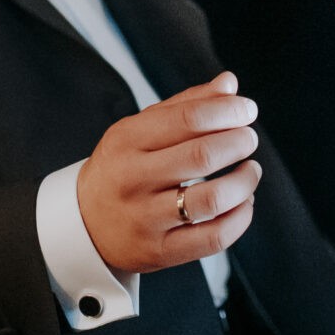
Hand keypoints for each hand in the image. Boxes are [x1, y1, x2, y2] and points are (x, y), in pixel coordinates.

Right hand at [76, 73, 261, 273]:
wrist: (84, 223)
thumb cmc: (122, 168)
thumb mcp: (140, 129)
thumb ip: (185, 105)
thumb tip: (229, 83)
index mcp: (126, 140)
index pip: (187, 118)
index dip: (227, 111)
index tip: (247, 110)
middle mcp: (132, 179)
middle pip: (201, 156)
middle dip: (238, 142)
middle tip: (249, 138)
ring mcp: (144, 219)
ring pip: (211, 200)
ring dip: (244, 182)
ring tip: (251, 170)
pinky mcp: (159, 251)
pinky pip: (212, 238)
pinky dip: (240, 218)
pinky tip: (244, 203)